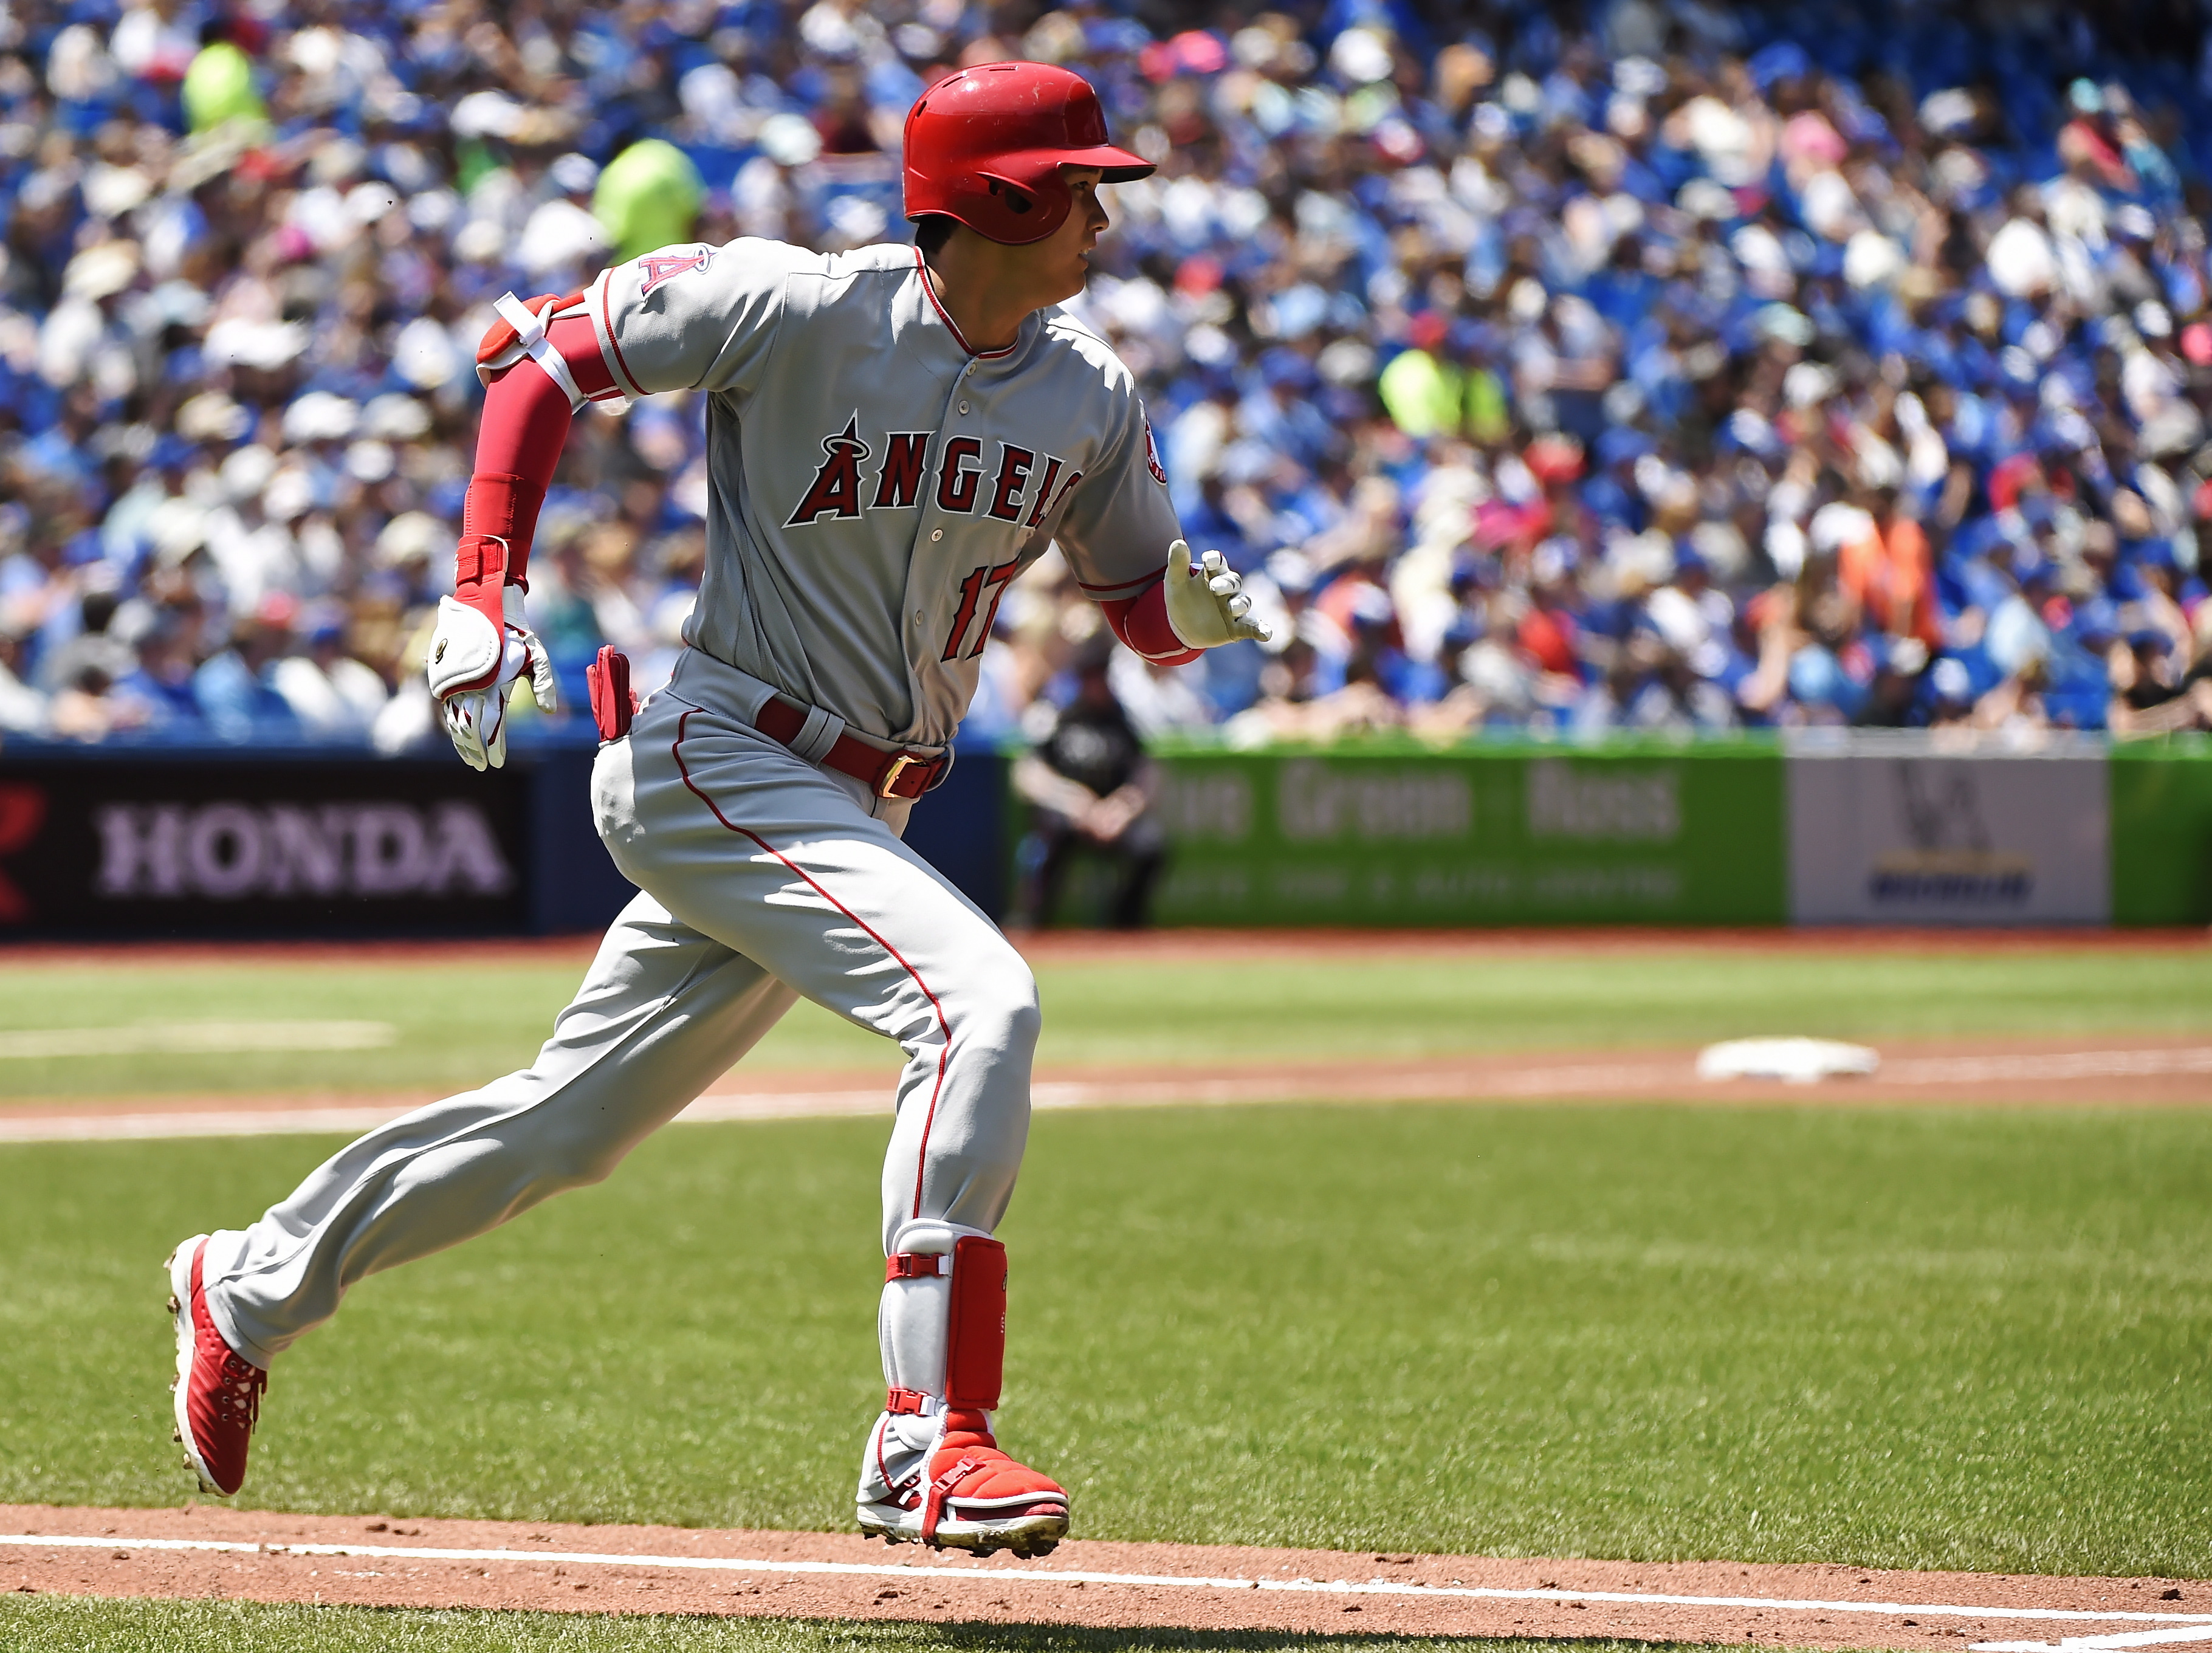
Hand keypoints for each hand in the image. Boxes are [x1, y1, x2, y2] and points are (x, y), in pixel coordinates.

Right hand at [426, 588, 557, 770]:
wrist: (487, 605)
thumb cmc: (517, 633)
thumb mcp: (537, 656)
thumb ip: (544, 684)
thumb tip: (551, 713)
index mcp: (494, 684)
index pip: (492, 725)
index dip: (493, 747)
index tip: (497, 763)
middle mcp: (472, 685)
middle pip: (470, 728)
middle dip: (475, 750)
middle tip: (481, 766)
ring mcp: (456, 681)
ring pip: (454, 720)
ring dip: (461, 741)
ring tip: (469, 757)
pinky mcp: (446, 675)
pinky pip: (446, 706)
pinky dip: (451, 723)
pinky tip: (456, 734)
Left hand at [1163, 540, 1270, 648]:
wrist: (1183, 626)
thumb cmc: (1182, 598)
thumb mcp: (1175, 581)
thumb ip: (1177, 563)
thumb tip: (1178, 542)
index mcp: (1213, 573)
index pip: (1217, 562)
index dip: (1214, 560)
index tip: (1209, 559)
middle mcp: (1227, 588)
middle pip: (1232, 582)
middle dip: (1226, 584)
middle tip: (1215, 588)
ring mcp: (1233, 608)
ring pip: (1243, 602)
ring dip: (1240, 604)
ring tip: (1233, 608)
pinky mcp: (1237, 627)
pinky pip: (1252, 627)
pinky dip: (1261, 630)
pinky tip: (1267, 634)